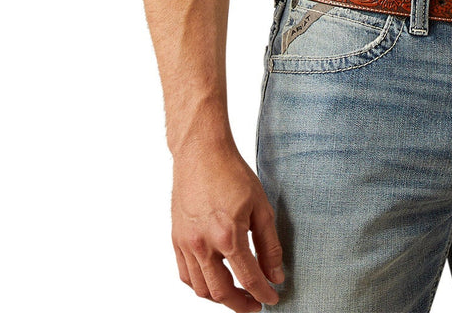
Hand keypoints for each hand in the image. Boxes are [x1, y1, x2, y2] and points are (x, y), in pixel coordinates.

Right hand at [171, 144, 284, 308]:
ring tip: (237, 294)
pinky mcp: (176, 239)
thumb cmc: (232, 174)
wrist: (201, 153)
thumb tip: (275, 275)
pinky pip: (186, 275)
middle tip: (255, 304)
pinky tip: (214, 280)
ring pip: (201, 288)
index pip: (248, 278)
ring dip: (220, 297)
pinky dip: (200, 285)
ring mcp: (186, 243)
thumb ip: (269, 245)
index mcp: (228, 235)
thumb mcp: (260, 206)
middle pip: (221, 292)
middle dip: (241, 304)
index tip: (272, 299)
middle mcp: (203, 244)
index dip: (263, 293)